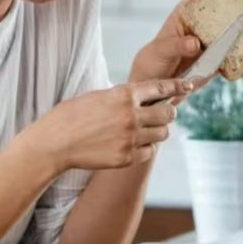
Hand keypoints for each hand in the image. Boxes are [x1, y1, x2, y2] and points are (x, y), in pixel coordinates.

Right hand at [31, 79, 193, 171]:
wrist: (54, 143)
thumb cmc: (70, 116)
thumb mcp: (97, 96)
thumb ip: (121, 97)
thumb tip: (141, 97)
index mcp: (123, 95)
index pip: (160, 88)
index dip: (177, 86)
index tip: (188, 86)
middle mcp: (131, 115)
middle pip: (168, 113)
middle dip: (167, 112)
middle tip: (161, 114)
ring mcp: (130, 138)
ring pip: (162, 134)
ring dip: (157, 131)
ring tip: (143, 130)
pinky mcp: (126, 157)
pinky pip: (149, 152)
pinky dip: (145, 148)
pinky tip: (132, 145)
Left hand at [130, 0, 242, 91]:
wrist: (156, 86)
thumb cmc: (154, 60)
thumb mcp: (161, 50)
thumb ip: (176, 45)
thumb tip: (196, 43)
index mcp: (188, 12)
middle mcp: (204, 22)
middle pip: (228, 3)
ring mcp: (214, 39)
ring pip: (237, 24)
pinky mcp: (221, 58)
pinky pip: (238, 50)